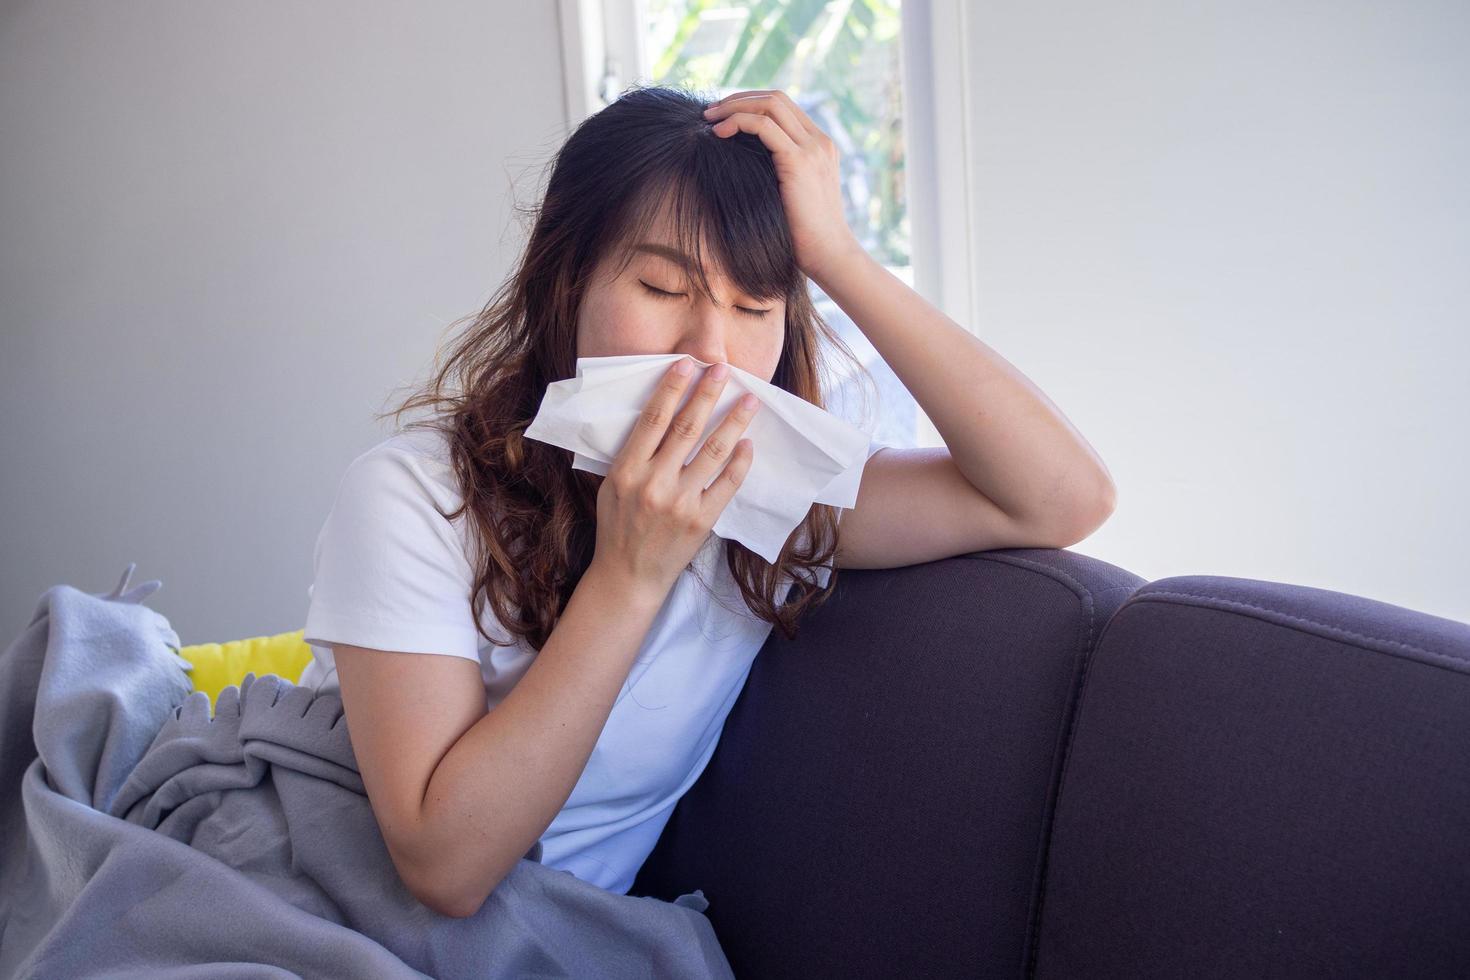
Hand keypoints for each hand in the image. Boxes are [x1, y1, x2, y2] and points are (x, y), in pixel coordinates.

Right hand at [591, 358, 760, 594]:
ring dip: (734, 421)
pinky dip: (740, 461)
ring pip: (712, 451)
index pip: (653, 419)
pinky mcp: (701, 519)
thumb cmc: (618, 526)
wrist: (628, 574)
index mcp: (627, 470)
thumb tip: (658, 416)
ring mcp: (680, 501)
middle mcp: (654, 483)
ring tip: (749, 399)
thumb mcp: (611, 486)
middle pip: (686, 427)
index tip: (686, 364)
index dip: (672, 388)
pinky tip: (748, 443)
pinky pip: (727, 483)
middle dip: (707, 393)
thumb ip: (632, 455)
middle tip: (723, 368)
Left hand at [702, 90, 861, 283]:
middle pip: (775, 98)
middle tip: (710, 112)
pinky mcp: (799, 161)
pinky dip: (738, 122)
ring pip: (769, 105)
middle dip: (738, 99)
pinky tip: (718, 134)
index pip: (784, 107)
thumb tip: (741, 164)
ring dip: (734, 106)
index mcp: (820, 146)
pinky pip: (763, 126)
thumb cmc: (805, 236)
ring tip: (709, 118)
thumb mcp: (792, 195)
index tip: (723, 115)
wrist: (829, 255)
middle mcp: (820, 141)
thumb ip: (778, 173)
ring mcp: (812, 149)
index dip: (750, 103)